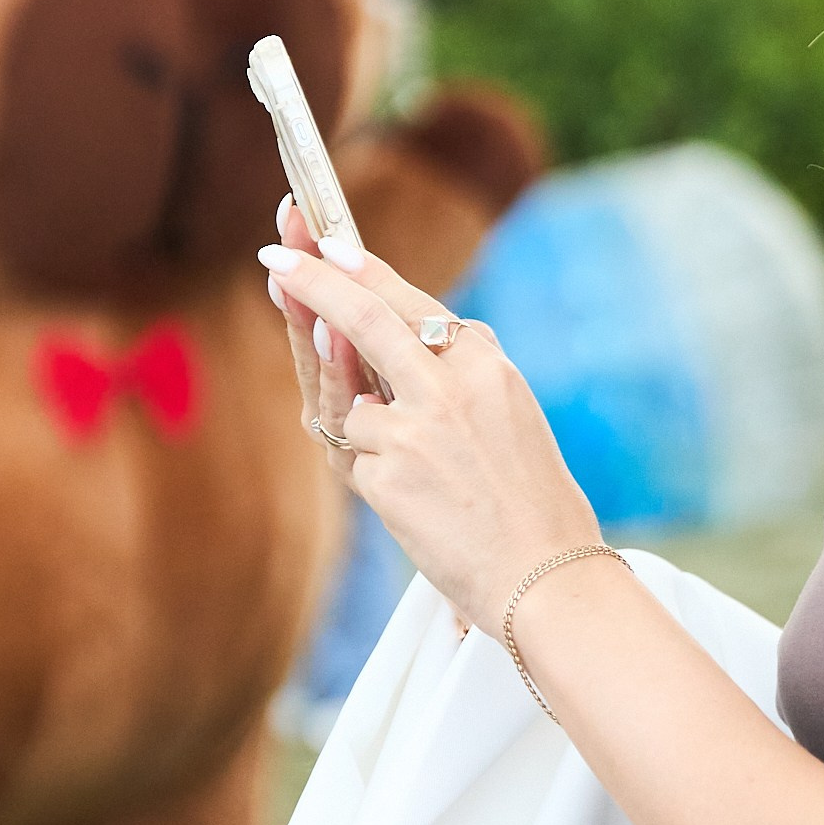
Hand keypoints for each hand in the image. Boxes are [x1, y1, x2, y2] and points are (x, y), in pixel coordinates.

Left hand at [259, 229, 597, 633]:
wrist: (547, 577)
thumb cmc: (536, 507)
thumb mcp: (511, 419)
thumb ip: (456, 380)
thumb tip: (386, 358)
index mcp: (486, 365)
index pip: (413, 303)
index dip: (364, 272)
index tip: (328, 247)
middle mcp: (449, 384)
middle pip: (364, 317)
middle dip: (313, 283)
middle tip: (275, 255)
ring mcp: (415, 427)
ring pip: (354, 407)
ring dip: (374, 438)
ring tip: (435, 482)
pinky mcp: (388, 473)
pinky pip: (359, 463)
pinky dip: (383, 483)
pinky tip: (426, 509)